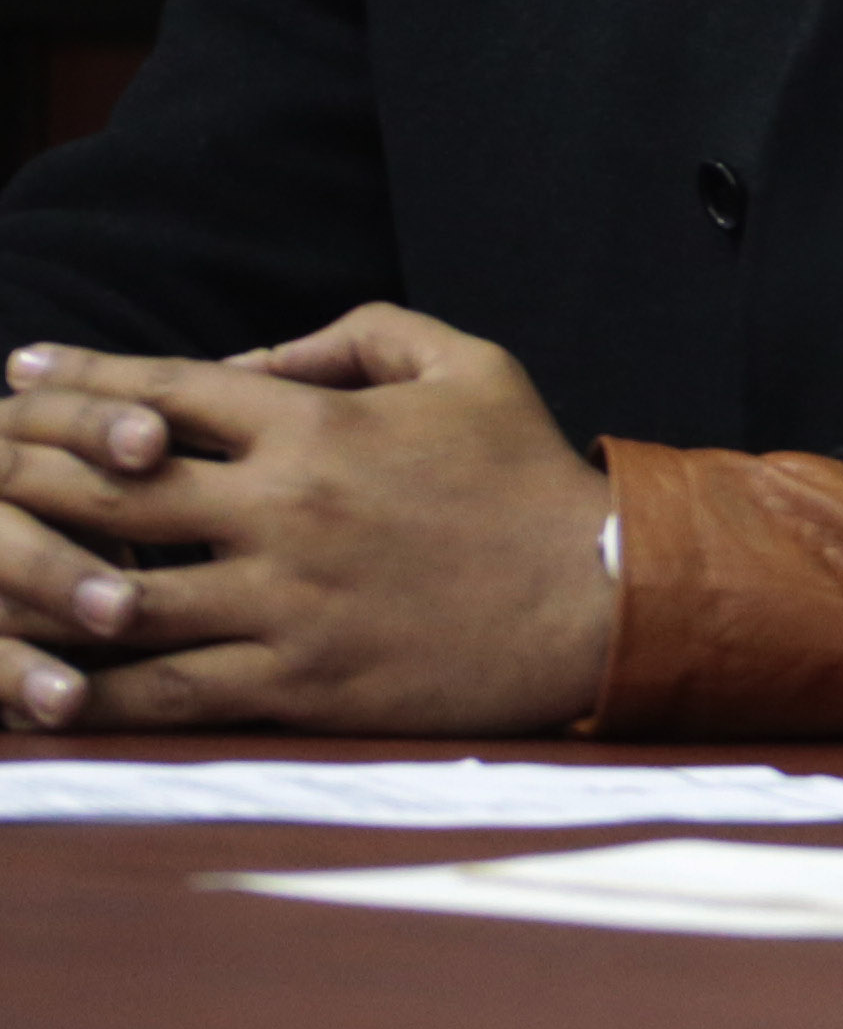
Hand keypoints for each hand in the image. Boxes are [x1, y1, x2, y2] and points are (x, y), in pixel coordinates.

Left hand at [0, 308, 616, 732]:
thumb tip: (250, 358)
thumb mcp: (467, 366)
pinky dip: (86, 690)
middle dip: (19, 470)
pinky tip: (35, 685)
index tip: (15, 371)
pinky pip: (161, 692)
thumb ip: (358, 336)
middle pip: (106, 487)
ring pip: (111, 596)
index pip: (161, 392)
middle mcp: (283, 510)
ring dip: (27, 585)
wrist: (598, 597)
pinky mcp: (294, 682)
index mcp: (318, 428)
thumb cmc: (529, 476)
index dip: (75, 379)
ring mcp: (282, 603)